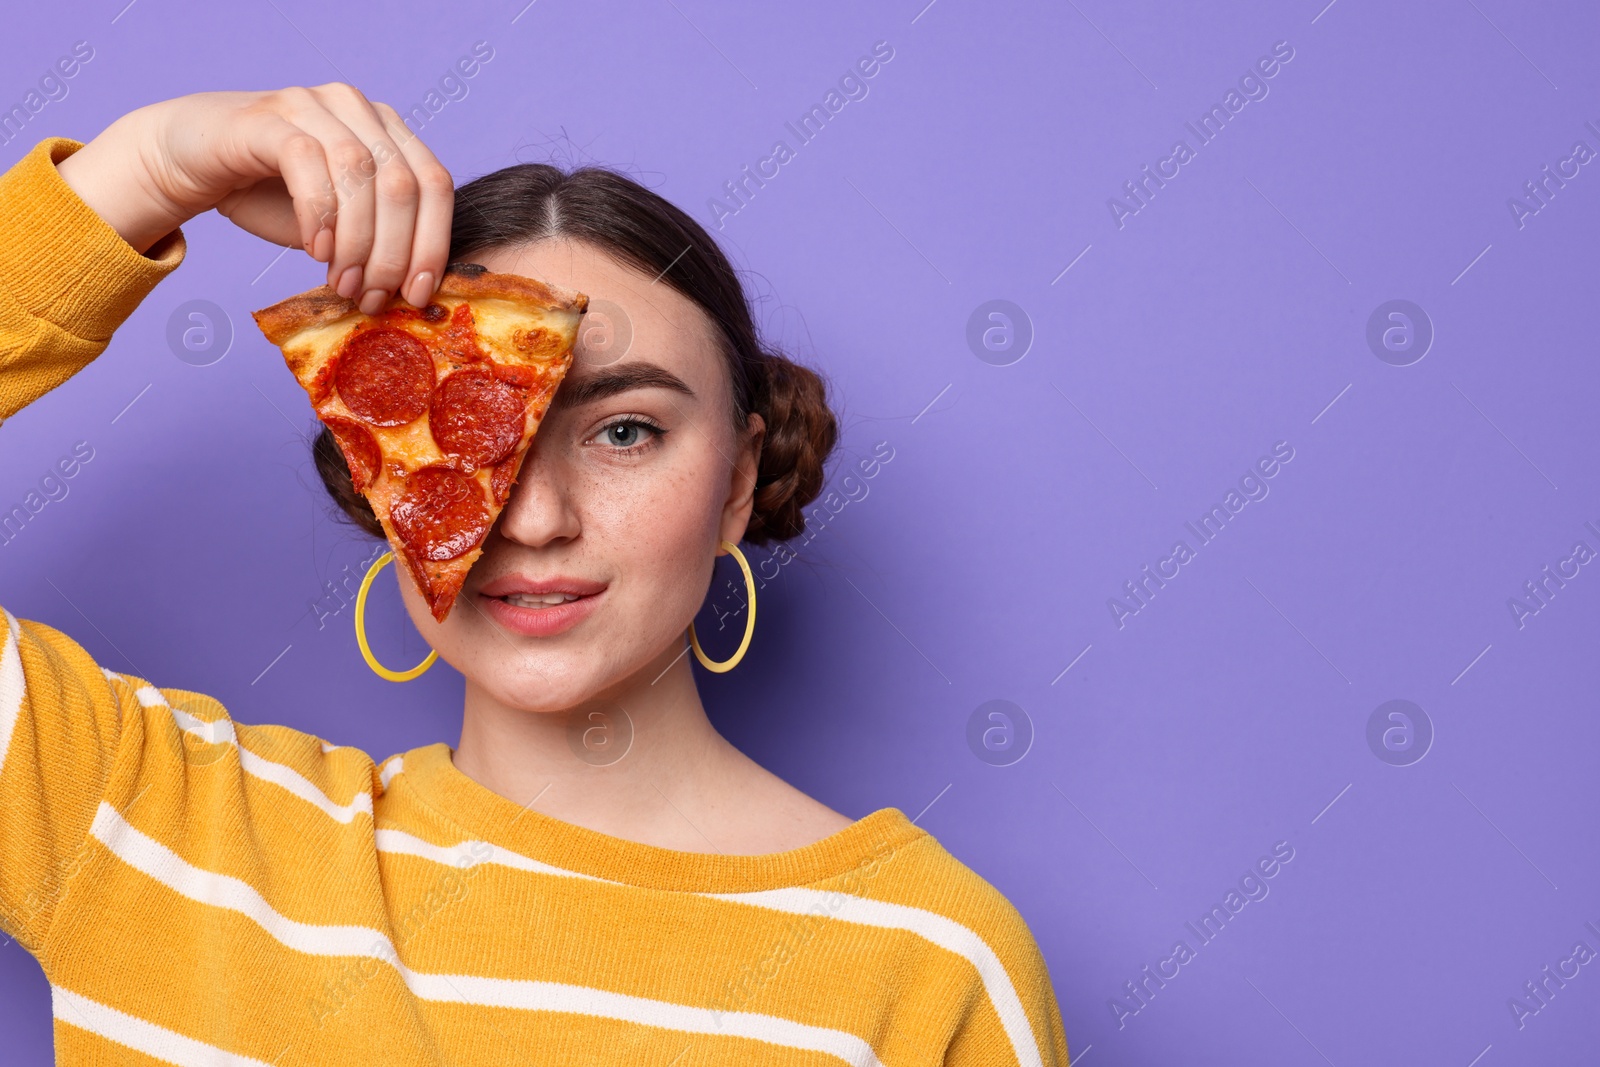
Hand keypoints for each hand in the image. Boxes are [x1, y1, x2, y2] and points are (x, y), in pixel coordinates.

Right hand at [56, 84, 452, 312]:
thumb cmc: (274, 195)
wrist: (194, 163)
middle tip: (371, 297)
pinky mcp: (270, 116)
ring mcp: (314, 104)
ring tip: (343, 282)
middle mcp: (359, 109)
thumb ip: (379, 243)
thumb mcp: (340, 227)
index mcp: (389, 131)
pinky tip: (314, 250)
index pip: (434, 185)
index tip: (417, 295)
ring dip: (357, 241)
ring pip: (361, 174)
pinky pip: (308, 162)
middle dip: (393, 253)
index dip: (433, 244)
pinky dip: (319, 214)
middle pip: (402, 184)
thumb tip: (415, 292)